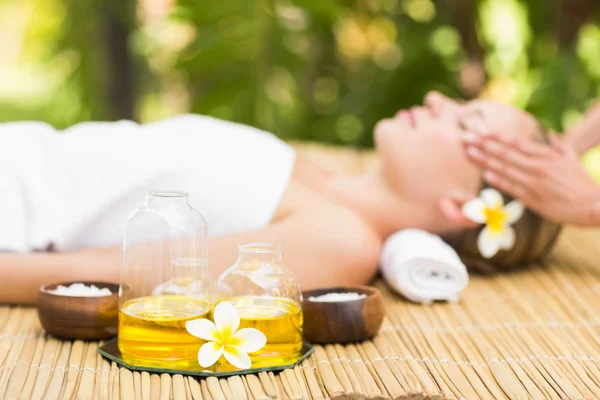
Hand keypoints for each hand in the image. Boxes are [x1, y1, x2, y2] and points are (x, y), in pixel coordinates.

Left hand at [461, 132, 599, 225]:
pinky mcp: (532, 198)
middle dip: (483, 144)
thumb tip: (551, 134)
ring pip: (505, 168)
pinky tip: (485, 174)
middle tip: (465, 138)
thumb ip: (559, 146)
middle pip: (505, 152)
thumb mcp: (572, 159)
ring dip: (485, 159)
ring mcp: (534, 182)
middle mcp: (538, 166)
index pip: (516, 143)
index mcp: (547, 155)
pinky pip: (511, 187)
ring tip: (469, 152)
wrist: (592, 205)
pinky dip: (498, 179)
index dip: (497, 137)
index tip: (481, 132)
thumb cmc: (581, 182)